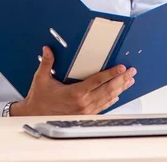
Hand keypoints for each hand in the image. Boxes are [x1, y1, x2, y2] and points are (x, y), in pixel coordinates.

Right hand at [10, 46, 135, 115]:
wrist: (35, 116)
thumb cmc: (39, 99)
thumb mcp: (41, 79)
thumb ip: (47, 63)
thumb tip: (47, 49)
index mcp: (75, 93)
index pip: (97, 81)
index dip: (111, 74)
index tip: (121, 68)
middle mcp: (83, 103)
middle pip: (107, 90)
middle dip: (121, 80)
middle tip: (131, 72)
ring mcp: (86, 111)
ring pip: (107, 99)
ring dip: (120, 89)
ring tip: (129, 81)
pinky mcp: (86, 115)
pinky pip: (102, 107)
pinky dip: (112, 100)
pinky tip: (118, 95)